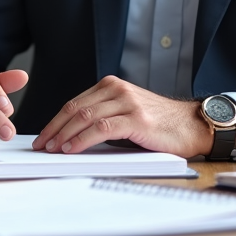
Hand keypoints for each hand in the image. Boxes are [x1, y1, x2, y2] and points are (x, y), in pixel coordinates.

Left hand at [31, 76, 211, 158]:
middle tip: (42, 146)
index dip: (55, 121)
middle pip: (75, 109)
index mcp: (111, 86)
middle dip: (54, 129)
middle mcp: (117, 90)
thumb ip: (104, 116)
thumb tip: (73, 135)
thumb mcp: (127, 112)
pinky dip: (82, 139)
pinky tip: (72, 148)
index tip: (43, 137)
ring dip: (64, 135)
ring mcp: (127, 103)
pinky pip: (102, 128)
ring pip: (85, 117)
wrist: (193, 125)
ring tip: (53, 149)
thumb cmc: (161, 124)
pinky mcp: (137, 119)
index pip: (74, 103)